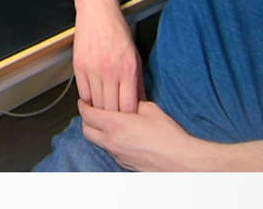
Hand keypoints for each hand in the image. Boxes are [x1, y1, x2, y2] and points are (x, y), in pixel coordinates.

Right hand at [71, 5, 143, 112]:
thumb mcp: (135, 55)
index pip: (128, 106)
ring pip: (96, 103)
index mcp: (128, 69)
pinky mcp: (79, 67)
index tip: (128, 119)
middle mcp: (110, 72)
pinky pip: (83, 93)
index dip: (128, 117)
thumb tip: (140, 102)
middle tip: (115, 119)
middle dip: (114, 117)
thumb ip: (137, 80)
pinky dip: (88, 100)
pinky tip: (92, 99)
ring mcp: (93, 70)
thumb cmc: (118, 31)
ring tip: (103, 111)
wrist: (98, 12)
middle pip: (111, 108)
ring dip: (100, 110)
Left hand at [79, 99, 207, 171]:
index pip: (88, 114)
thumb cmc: (168, 136)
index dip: (83, 105)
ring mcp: (117, 155)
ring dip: (97, 131)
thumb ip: (134, 103)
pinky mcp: (124, 163)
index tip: (84, 100)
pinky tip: (121, 135)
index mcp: (115, 125)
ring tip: (106, 122)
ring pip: (98, 142)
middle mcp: (112, 142)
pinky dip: (109, 141)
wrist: (179, 161)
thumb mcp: (150, 109)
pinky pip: (110, 150)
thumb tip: (128, 98)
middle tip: (91, 110)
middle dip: (85, 119)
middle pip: (86, 130)